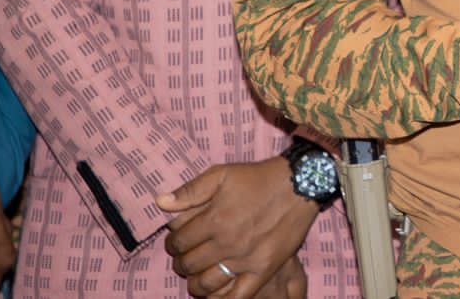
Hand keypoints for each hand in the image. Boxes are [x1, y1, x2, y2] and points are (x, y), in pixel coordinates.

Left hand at [157, 158, 318, 297]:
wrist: (300, 183)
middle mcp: (228, 243)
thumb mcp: (222, 174)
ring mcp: (246, 259)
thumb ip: (190, 190)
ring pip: (207, 283)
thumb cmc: (259, 178)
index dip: (172, 243)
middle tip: (184, 258)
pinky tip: (215, 294)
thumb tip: (160, 203)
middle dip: (181, 262)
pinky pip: (238, 295)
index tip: (175, 242)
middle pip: (190, 263)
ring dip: (195, 283)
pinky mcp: (264, 269)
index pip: (180, 241)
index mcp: (215, 219)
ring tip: (196, 276)